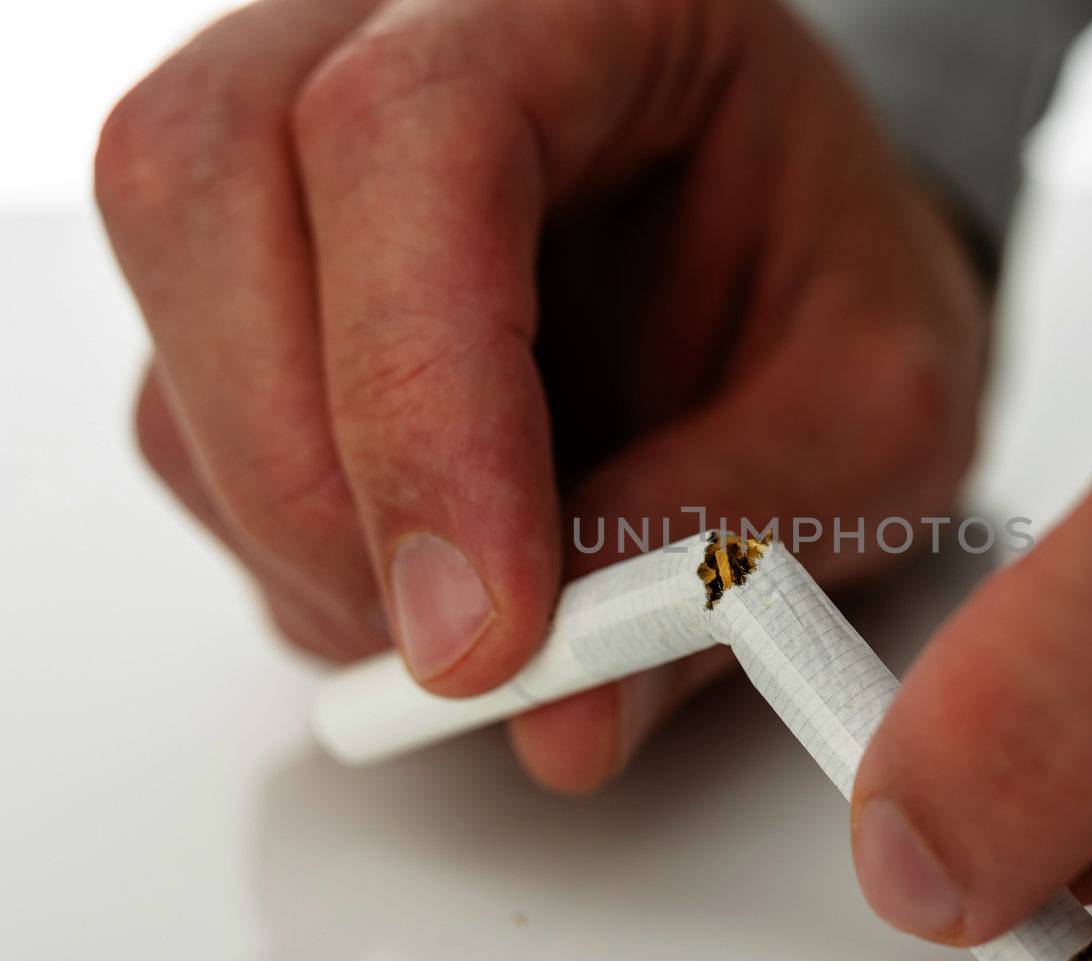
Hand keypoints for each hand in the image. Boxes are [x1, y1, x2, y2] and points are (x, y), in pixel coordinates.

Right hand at [99, 0, 985, 791]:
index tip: (486, 622)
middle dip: (316, 479)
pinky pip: (187, 422)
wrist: (799, 255)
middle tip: (459, 655)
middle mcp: (393, 41)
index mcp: (580, 8)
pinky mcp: (257, 281)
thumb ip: (732, 538)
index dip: (419, 390)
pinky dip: (295, 546)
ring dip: (303, 533)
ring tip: (481, 615)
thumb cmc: (837, 283)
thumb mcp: (870, 411)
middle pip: (205, 188)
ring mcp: (297, 155)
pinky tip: (432, 570)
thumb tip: (562, 715)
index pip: (408, 137)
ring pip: (177, 329)